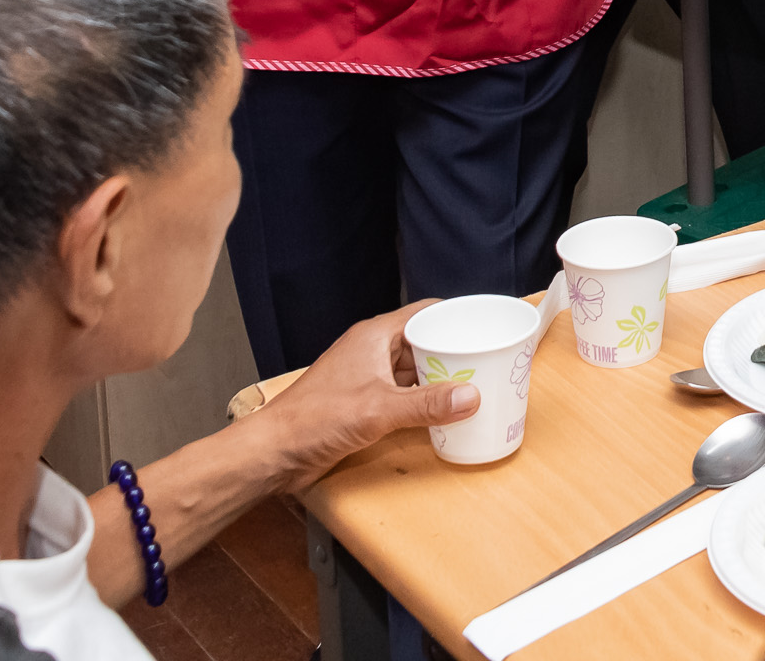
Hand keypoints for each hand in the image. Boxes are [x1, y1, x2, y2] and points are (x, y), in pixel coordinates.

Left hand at [261, 303, 478, 489]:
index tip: (486, 325)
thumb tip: (471, 396)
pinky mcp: (362, 403)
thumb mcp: (379, 409)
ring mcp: (366, 378)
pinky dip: (422, 401)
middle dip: (453, 352)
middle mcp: (371, 352)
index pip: (424, 313)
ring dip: (439, 379)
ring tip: (474, 387)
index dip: (455, 317)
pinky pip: (402, 395)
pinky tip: (441, 414)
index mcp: (374, 336)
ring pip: (413, 370)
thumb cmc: (315, 418)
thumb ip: (427, 404)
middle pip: (422, 343)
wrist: (275, 451)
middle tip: (489, 362)